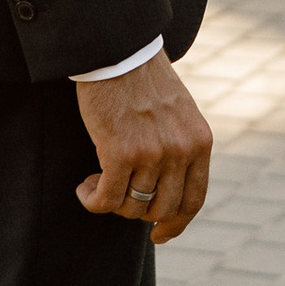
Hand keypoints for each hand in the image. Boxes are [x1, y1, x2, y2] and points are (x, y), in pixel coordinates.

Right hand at [76, 54, 212, 245]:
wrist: (118, 50)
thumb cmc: (142, 79)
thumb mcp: (178, 112)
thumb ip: (180, 146)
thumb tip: (166, 188)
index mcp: (200, 141)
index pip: (194, 199)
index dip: (176, 224)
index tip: (159, 235)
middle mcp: (181, 151)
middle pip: (161, 209)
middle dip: (136, 211)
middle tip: (118, 198)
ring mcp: (152, 153)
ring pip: (132, 206)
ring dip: (111, 203)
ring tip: (96, 184)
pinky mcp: (120, 153)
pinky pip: (106, 199)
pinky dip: (92, 199)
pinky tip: (84, 187)